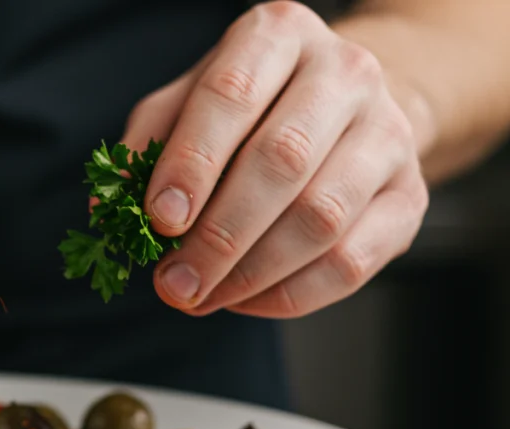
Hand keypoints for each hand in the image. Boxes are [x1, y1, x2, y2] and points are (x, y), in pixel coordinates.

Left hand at [121, 1, 428, 317]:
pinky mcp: (410, 197)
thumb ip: (146, 147)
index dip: (192, 163)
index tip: (159, 219)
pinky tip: (245, 301)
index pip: (231, 95)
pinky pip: (351, 261)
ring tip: (201, 297)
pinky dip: (290, 295)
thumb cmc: (251, 107)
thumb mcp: (187, 102)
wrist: (345, 108)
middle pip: (281, 162)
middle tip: (173, 283)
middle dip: (217, 236)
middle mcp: (345, 73)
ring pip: (321, 218)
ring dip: (250, 274)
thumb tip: (110, 212)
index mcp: (278, 35)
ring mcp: (388, 134)